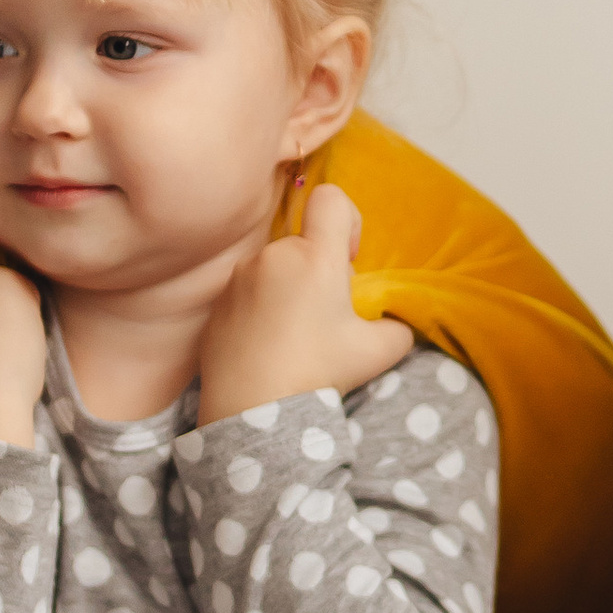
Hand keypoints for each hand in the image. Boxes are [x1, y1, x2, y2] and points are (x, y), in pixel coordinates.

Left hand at [196, 183, 413, 427]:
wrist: (255, 414)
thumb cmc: (320, 374)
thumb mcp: (381, 351)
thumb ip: (397, 326)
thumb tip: (394, 322)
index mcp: (315, 257)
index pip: (331, 198)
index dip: (348, 220)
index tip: (348, 259)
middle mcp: (272, 257)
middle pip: (303, 244)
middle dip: (318, 270)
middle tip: (324, 318)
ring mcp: (238, 280)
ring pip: (274, 270)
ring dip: (287, 291)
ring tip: (292, 339)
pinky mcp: (216, 306)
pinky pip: (247, 294)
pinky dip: (259, 311)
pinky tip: (266, 350)